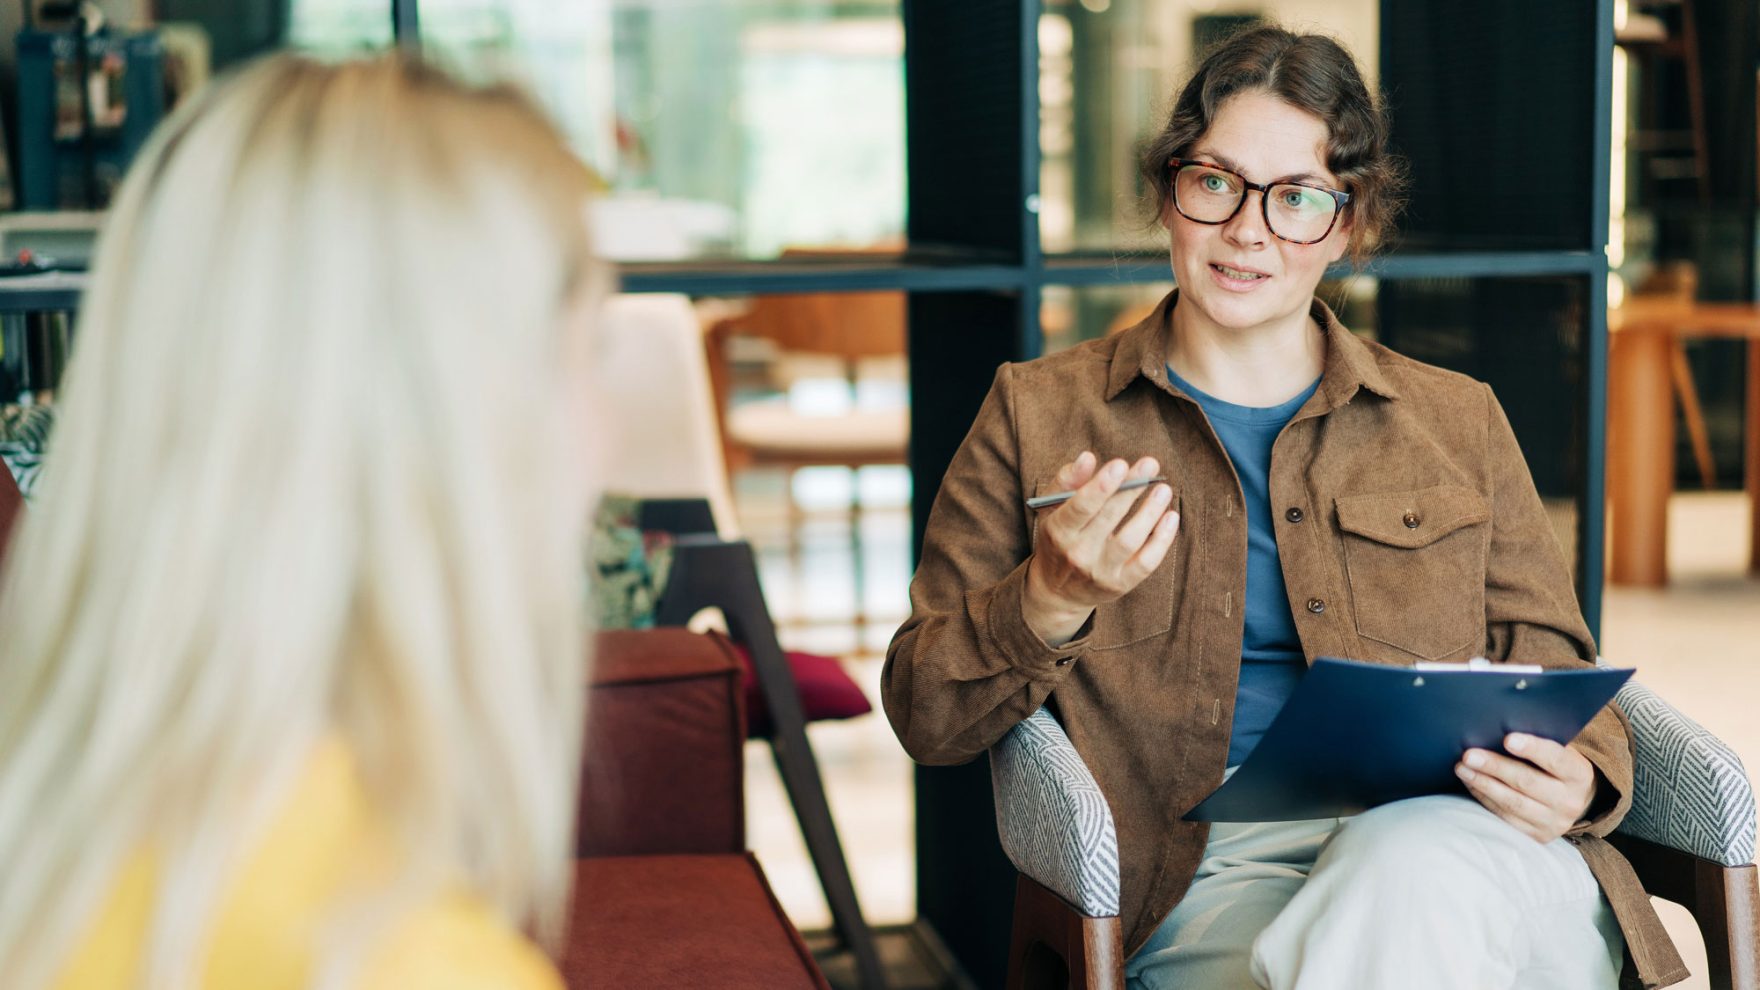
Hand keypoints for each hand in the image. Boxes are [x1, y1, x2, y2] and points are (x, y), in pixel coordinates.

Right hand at [1022, 452, 1179, 645]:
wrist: (1057, 590)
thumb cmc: (1057, 538)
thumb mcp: (1051, 509)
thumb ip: (1067, 480)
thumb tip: (1087, 457)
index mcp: (1058, 531)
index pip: (1080, 507)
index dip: (1101, 486)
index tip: (1121, 464)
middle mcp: (1078, 553)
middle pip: (1109, 518)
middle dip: (1131, 489)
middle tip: (1150, 464)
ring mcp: (1100, 571)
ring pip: (1130, 540)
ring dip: (1149, 512)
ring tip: (1163, 489)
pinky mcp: (1120, 585)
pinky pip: (1146, 562)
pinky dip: (1162, 540)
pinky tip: (1171, 517)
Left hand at [1455, 732, 1596, 843]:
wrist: (1570, 799)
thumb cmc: (1554, 765)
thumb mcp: (1558, 750)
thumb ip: (1538, 739)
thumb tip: (1499, 725)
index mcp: (1579, 774)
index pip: (1556, 759)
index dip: (1532, 748)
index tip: (1507, 738)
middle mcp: (1570, 801)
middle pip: (1528, 782)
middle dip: (1495, 767)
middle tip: (1469, 755)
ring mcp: (1554, 822)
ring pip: (1513, 802)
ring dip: (1482, 783)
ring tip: (1462, 768)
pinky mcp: (1537, 835)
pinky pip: (1505, 816)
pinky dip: (1484, 798)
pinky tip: (1471, 783)